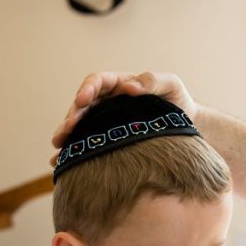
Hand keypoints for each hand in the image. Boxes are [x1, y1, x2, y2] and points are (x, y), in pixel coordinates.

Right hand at [51, 71, 197, 151]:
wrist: (187, 124)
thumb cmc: (177, 100)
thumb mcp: (170, 85)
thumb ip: (153, 81)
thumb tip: (129, 87)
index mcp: (119, 84)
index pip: (98, 82)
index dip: (87, 89)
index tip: (82, 100)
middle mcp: (108, 101)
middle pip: (84, 106)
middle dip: (73, 116)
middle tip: (67, 130)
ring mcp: (106, 120)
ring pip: (81, 125)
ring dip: (67, 135)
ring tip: (58, 148)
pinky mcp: (109, 139)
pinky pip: (88, 143)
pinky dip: (74, 152)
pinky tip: (61, 163)